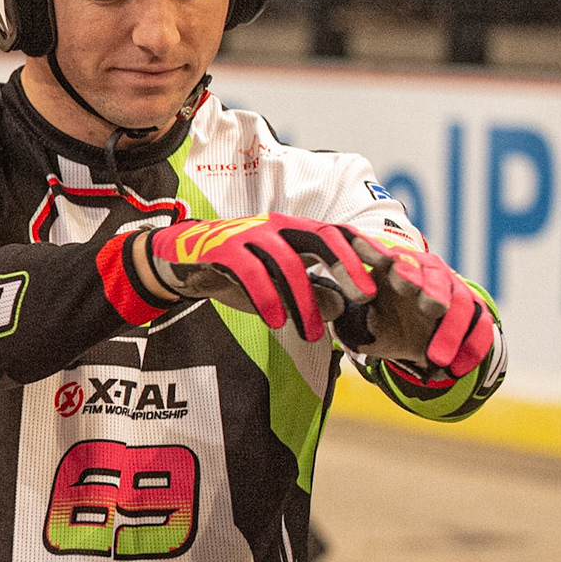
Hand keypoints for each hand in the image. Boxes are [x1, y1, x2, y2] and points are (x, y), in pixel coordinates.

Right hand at [140, 214, 376, 341]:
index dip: (361, 253)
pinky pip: (251, 274)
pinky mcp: (223, 249)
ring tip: (311, 335)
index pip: (336, 234)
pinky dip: (266, 298)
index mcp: (292, 230)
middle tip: (365, 296)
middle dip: (347, 265)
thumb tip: (343, 307)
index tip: (382, 279)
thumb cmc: (234, 270)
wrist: (179, 259)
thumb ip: (310, 293)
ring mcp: (248, 235)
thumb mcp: (277, 285)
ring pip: (287, 264)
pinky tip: (275, 322)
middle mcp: (275, 226)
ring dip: (303, 302)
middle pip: (320, 238)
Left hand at [336, 236, 494, 376]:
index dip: (389, 258)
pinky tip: (457, 370)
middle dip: (432, 290)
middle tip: (430, 308)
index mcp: (391, 267)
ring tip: (436, 358)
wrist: (410, 337)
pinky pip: (481, 327)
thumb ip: (347, 316)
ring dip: (450, 332)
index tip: (388, 267)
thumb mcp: (360, 322)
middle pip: (433, 275)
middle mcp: (426, 271)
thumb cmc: (379, 324)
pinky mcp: (474, 311)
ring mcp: (453, 289)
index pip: (389, 257)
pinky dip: (472, 349)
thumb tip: (326, 309)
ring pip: (460, 304)